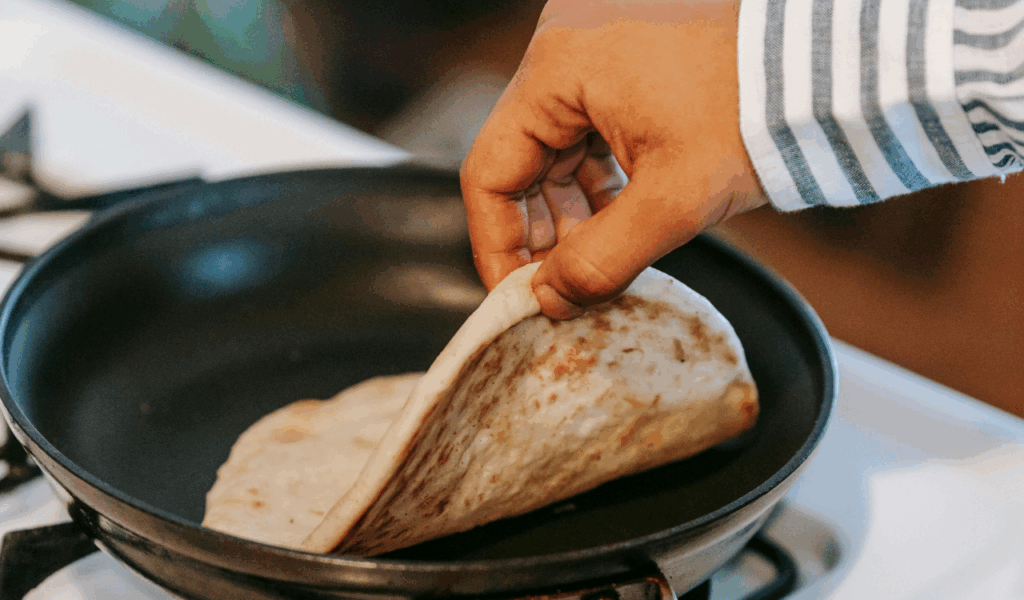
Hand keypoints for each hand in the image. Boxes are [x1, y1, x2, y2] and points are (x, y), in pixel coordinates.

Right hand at [460, 0, 765, 318]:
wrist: (835, 60)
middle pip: (522, 160)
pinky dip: (601, 179)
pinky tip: (621, 218)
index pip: (488, 171)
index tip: (518, 296)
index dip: (497, 244)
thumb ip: (601, 260)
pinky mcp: (630, 56)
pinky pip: (591, 128)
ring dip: (573, 210)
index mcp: (558, 67)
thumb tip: (551, 301)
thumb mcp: (674, 200)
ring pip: (557, 147)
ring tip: (598, 260)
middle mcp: (567, 47)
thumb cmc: (759, 107)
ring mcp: (598, 46)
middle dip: (542, 232)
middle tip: (562, 288)